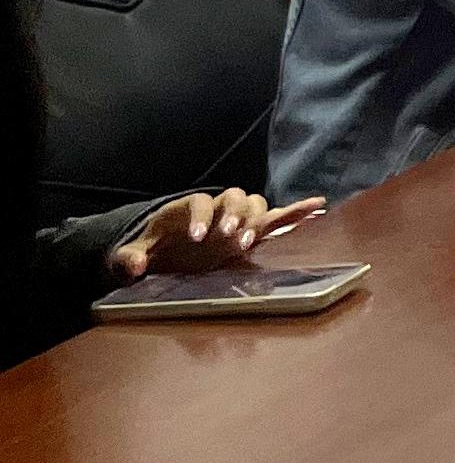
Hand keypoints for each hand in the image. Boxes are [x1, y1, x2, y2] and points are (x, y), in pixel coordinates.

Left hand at [111, 191, 318, 280]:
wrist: (167, 250)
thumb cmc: (153, 249)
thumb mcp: (133, 254)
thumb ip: (129, 258)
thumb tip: (135, 265)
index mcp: (187, 208)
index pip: (200, 201)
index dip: (201, 215)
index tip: (198, 237)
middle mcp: (216, 208)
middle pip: (235, 197)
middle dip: (235, 215)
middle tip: (229, 238)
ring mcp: (236, 219)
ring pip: (256, 205)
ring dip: (256, 220)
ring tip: (247, 242)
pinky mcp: (250, 232)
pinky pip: (278, 219)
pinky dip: (297, 212)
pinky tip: (318, 206)